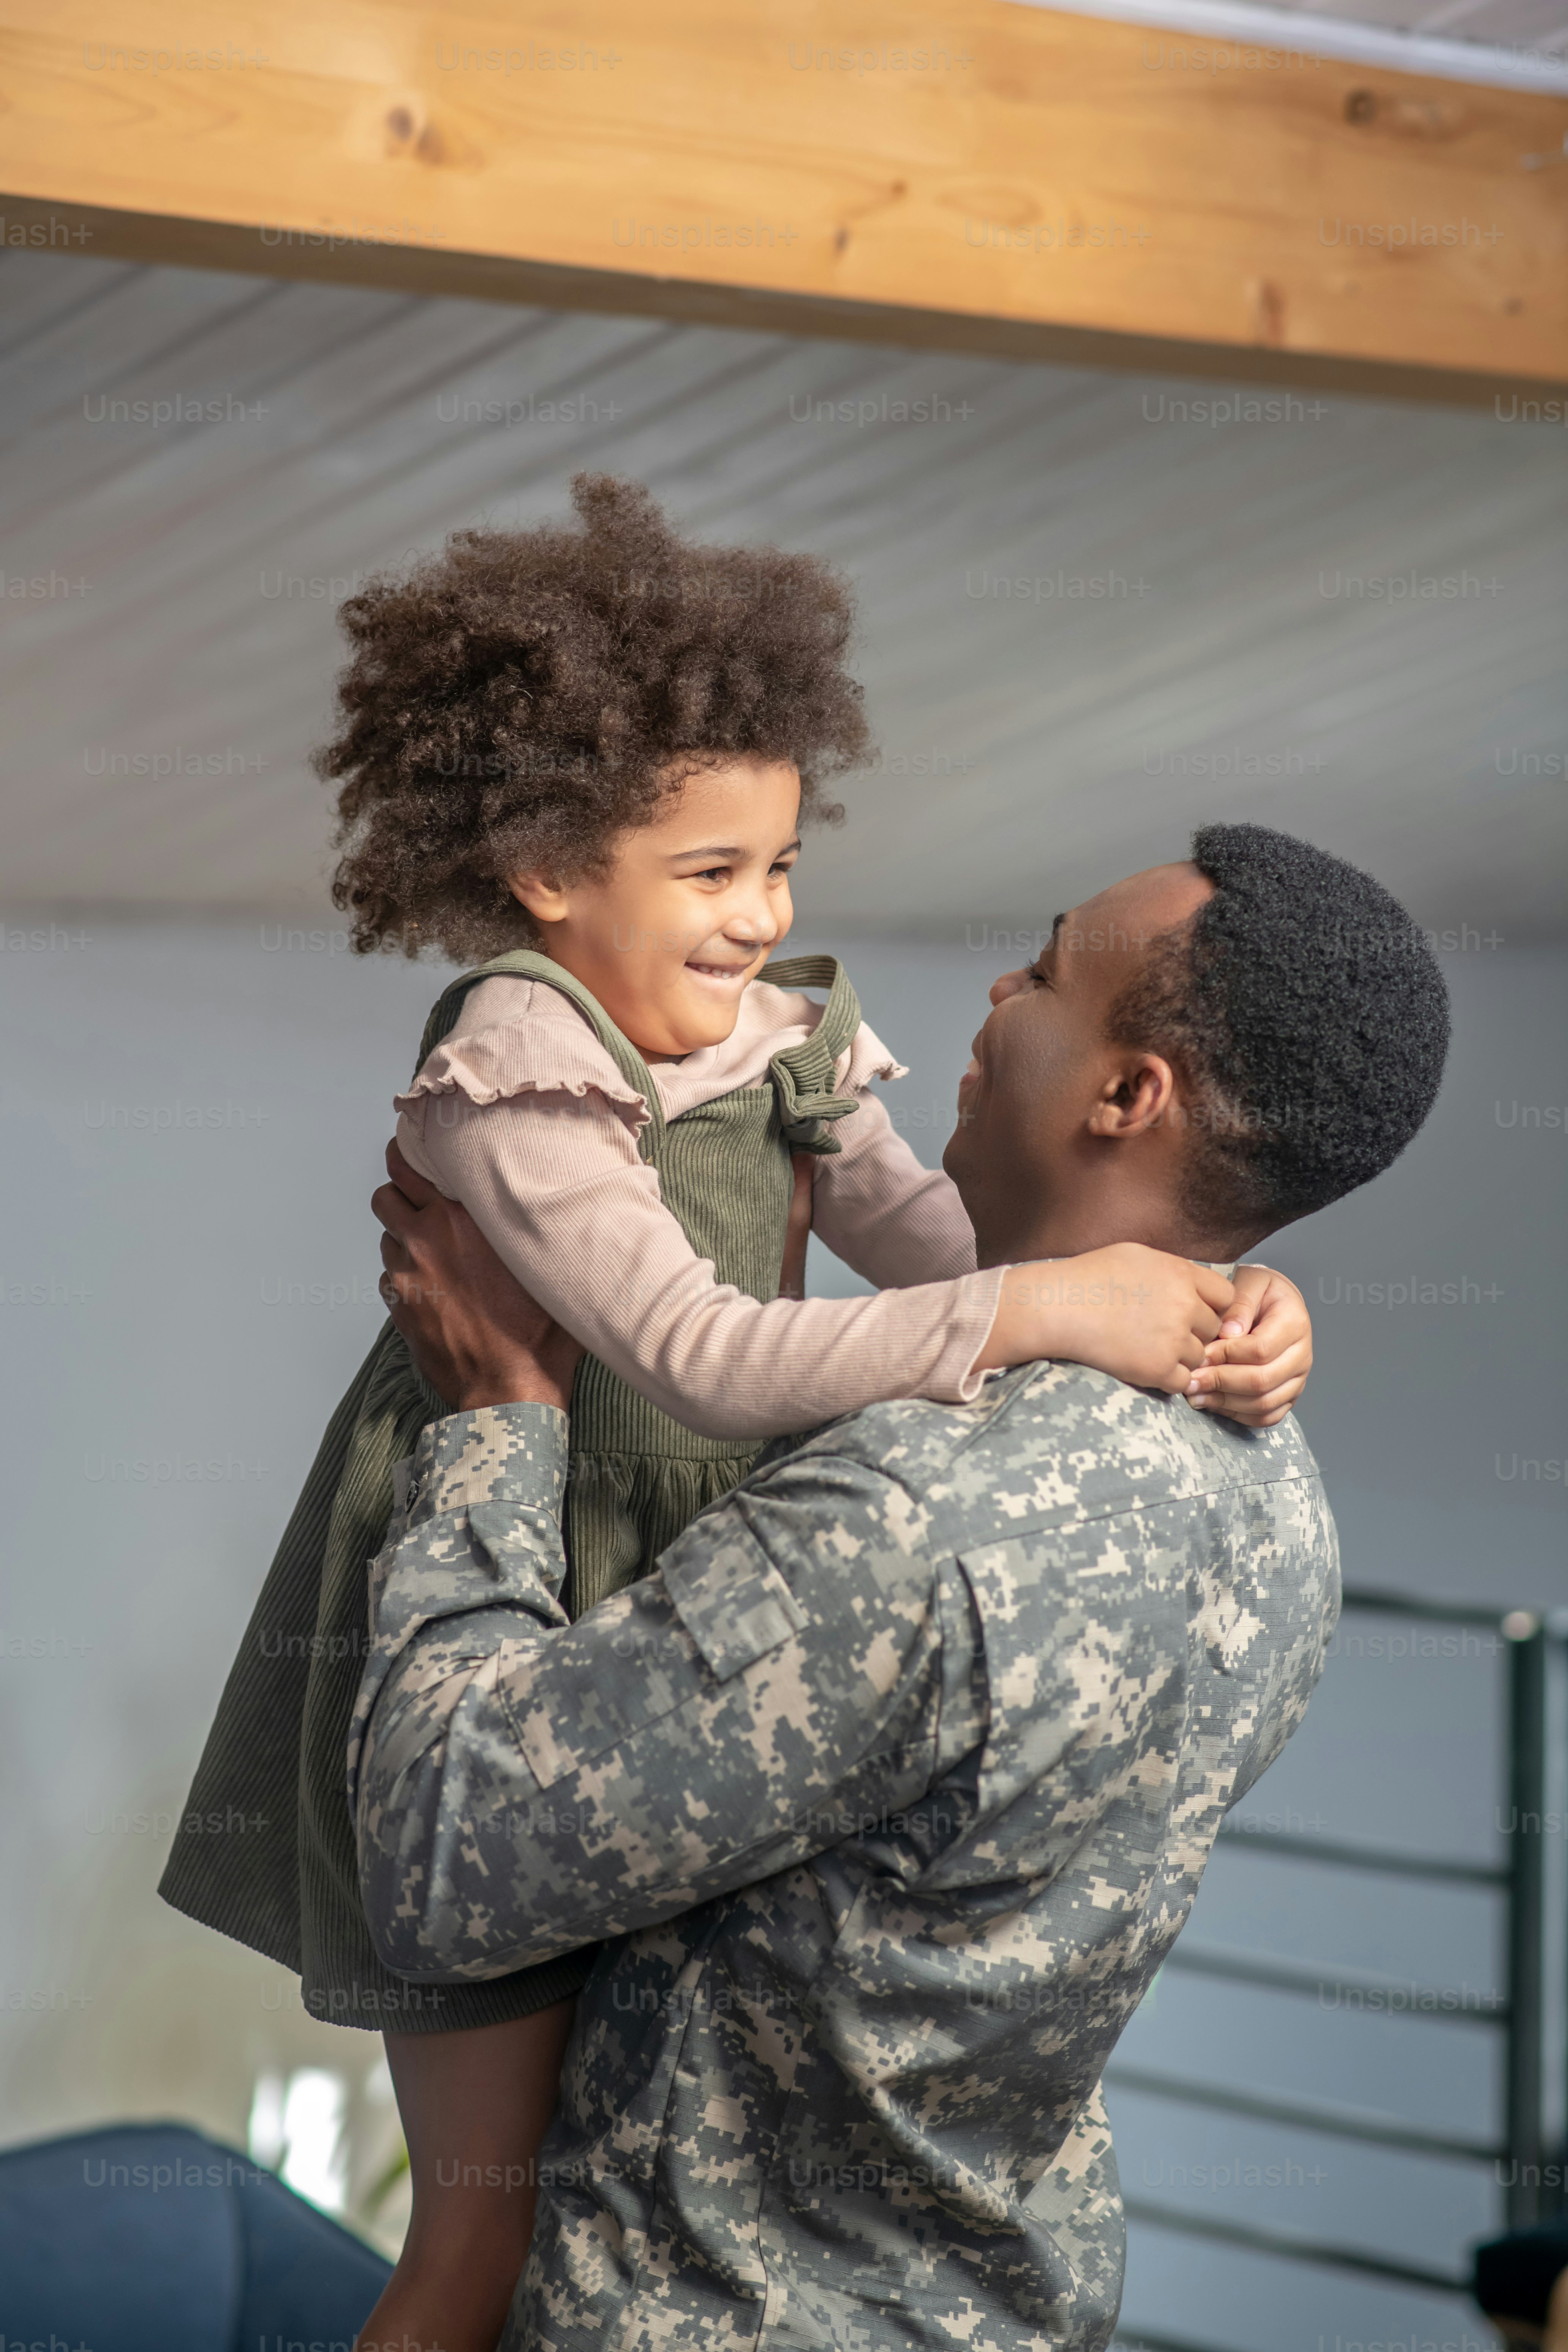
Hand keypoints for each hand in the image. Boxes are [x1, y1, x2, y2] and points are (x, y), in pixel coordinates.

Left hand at [372, 1141, 584, 1411]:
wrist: (509, 1390)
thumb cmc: (537, 1332)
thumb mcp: (548, 1265)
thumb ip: (536, 1224)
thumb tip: (554, 1198)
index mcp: (462, 1219)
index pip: (407, 1165)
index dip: (405, 1154)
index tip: (412, 1150)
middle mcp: (426, 1241)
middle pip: (386, 1196)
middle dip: (400, 1195)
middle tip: (421, 1200)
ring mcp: (407, 1277)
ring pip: (387, 1238)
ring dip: (404, 1238)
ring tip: (434, 1250)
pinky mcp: (399, 1309)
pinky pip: (389, 1278)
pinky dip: (405, 1275)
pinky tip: (433, 1286)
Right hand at [982, 1243, 1233, 1392]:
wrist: (1056, 1308)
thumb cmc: (1089, 1277)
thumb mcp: (1137, 1256)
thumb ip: (1173, 1268)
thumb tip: (1194, 1281)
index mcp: (1181, 1274)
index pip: (1226, 1296)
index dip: (1212, 1306)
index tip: (1192, 1312)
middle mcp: (1184, 1306)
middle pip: (1213, 1329)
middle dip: (1194, 1332)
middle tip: (1162, 1332)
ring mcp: (1172, 1340)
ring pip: (1198, 1356)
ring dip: (1179, 1357)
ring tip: (1145, 1347)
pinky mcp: (1157, 1369)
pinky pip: (1182, 1381)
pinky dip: (1167, 1378)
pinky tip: (1143, 1365)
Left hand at [1186, 1263, 1312, 1427]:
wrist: (1277, 1303)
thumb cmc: (1261, 1292)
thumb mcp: (1250, 1281)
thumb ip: (1240, 1303)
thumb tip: (1229, 1332)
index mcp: (1295, 1324)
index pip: (1260, 1350)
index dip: (1226, 1355)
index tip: (1199, 1353)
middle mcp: (1301, 1356)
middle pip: (1262, 1381)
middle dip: (1221, 1382)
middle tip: (1190, 1380)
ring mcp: (1297, 1379)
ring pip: (1264, 1404)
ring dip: (1225, 1403)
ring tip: (1194, 1394)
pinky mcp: (1288, 1395)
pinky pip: (1266, 1416)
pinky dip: (1238, 1415)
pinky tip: (1212, 1403)